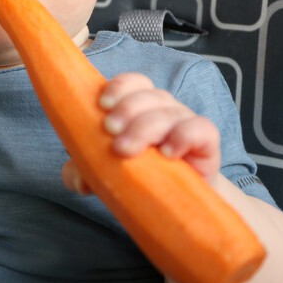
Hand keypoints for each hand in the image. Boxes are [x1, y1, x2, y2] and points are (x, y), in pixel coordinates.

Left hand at [62, 72, 220, 193]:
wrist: (179, 200)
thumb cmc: (140, 174)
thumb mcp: (105, 172)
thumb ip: (83, 171)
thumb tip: (75, 179)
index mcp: (139, 106)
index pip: (132, 82)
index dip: (118, 87)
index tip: (102, 105)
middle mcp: (163, 108)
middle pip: (148, 95)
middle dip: (126, 109)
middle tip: (110, 131)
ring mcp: (185, 122)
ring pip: (169, 112)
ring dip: (145, 128)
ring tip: (126, 150)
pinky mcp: (206, 142)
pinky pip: (201, 128)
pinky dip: (183, 136)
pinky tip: (168, 154)